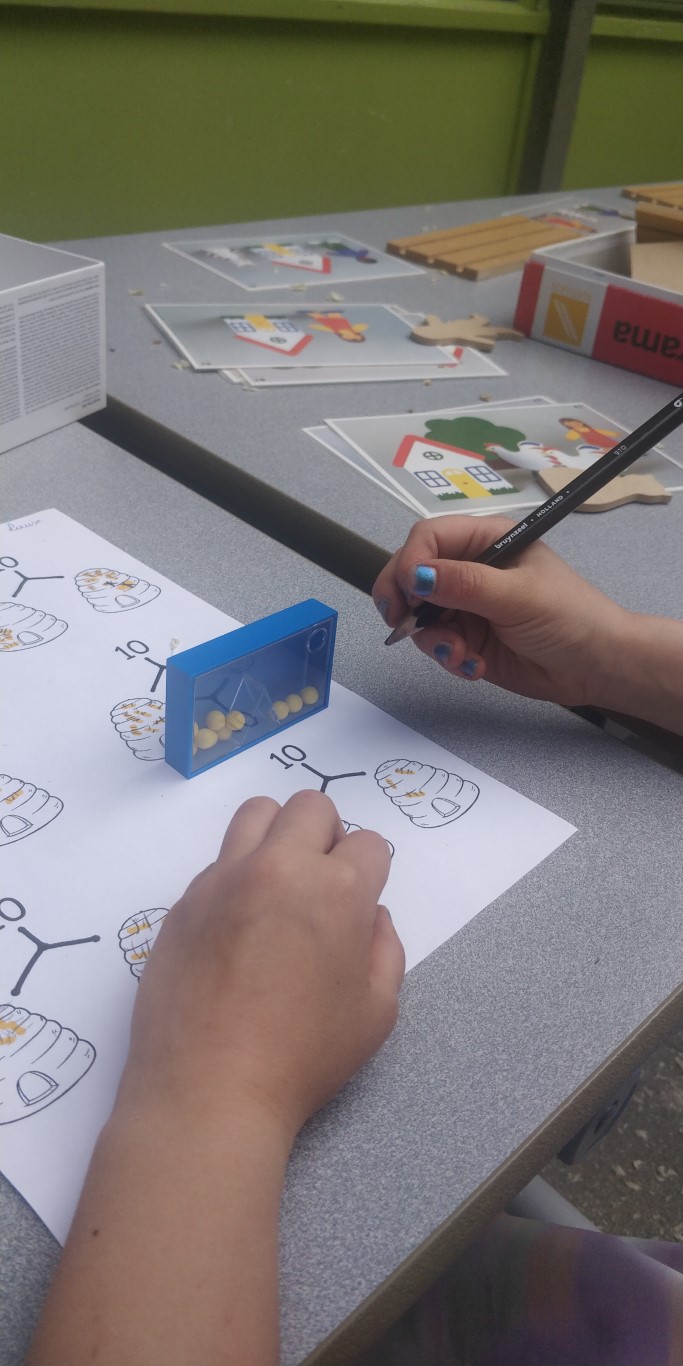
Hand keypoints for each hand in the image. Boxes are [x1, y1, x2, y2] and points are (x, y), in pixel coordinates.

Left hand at [118, 791, 404, 1141]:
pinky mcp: (184, 901)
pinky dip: (236, 878)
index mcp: (337, 891)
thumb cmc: (302, 1058)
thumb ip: (384, 950)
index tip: (358, 903)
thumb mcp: (376, 1013)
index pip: (368, 843)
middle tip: (320, 885)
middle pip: (310, 807)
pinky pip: (218, 862)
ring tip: (277, 885)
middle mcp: (279, 868)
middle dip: (327, 837)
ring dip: (277, 837)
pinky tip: (236, 929)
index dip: (370, 873)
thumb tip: (368, 918)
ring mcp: (224, 879)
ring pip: (256, 814)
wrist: (208, 1089)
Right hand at [373, 515, 629, 706]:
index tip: (408, 593)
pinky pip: (437, 644)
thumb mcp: (518, 596)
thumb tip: (415, 575)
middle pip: (412, 574)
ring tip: (460, 654)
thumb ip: (466, 584)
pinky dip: (448, 658)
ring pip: (420, 615)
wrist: (596, 667)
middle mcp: (471, 568)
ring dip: (433, 639)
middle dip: (406, 602)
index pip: (429, 538)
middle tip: (404, 625)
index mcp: (487, 540)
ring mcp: (467, 605)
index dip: (410, 562)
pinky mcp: (467, 638)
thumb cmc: (570, 617)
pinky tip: (473, 666)